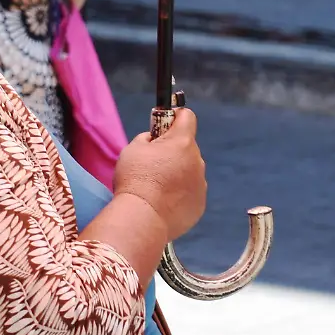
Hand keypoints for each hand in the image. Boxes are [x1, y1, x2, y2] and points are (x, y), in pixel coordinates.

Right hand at [114, 107, 207, 241]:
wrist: (142, 218)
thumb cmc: (135, 179)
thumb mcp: (134, 148)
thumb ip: (148, 138)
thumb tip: (154, 140)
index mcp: (182, 142)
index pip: (187, 116)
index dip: (174, 117)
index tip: (164, 125)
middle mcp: (197, 161)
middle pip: (187, 147)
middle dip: (173, 150)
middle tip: (153, 162)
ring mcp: (201, 184)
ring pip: (189, 170)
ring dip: (177, 172)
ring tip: (156, 186)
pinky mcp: (199, 204)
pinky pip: (190, 192)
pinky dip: (180, 193)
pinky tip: (163, 201)